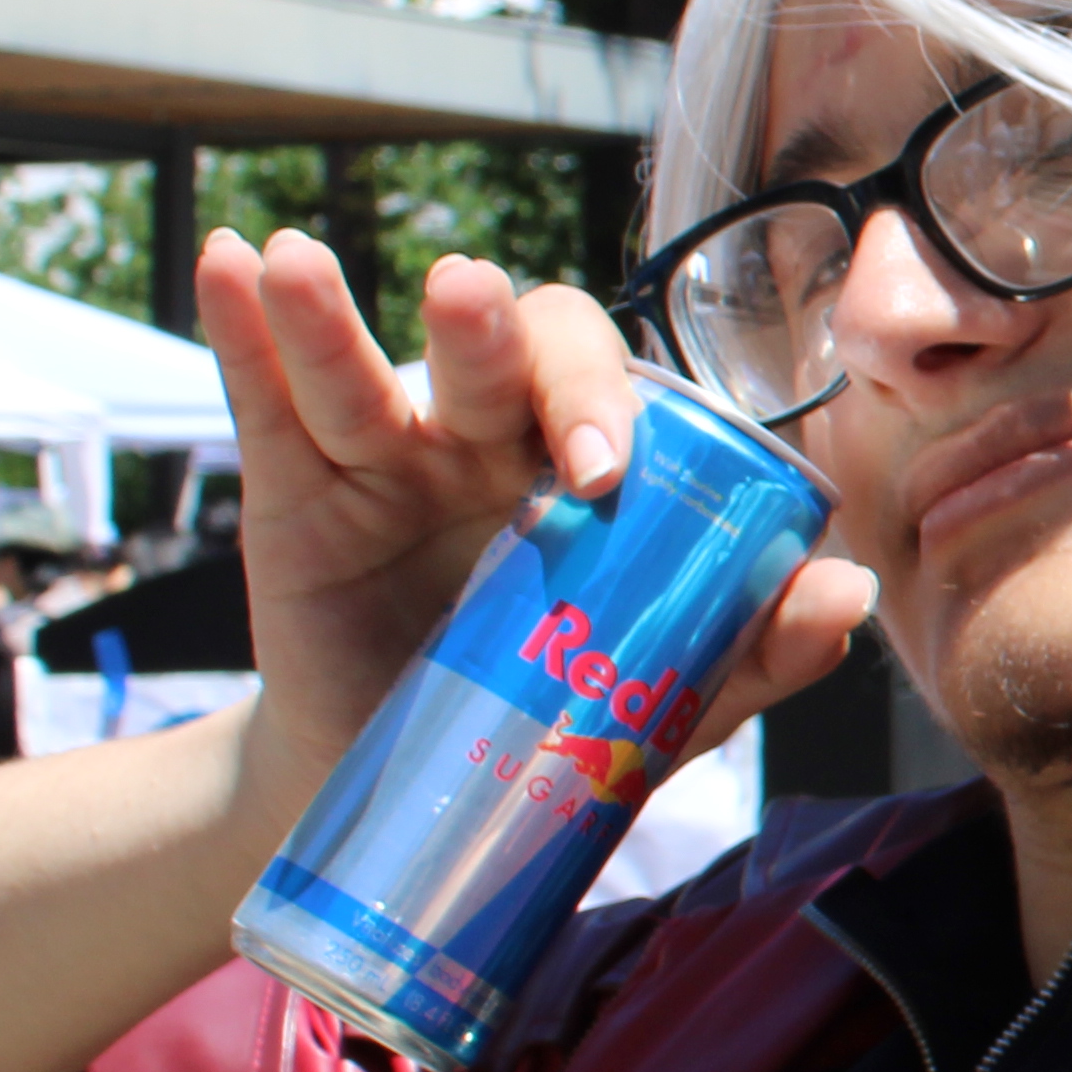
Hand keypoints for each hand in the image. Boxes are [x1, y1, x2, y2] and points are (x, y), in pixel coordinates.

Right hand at [197, 231, 872, 791]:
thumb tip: (847, 592)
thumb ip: (749, 648)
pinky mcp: (291, 492)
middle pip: (492, 356)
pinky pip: (266, 404)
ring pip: (362, 371)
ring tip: (297, 265)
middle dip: (488, 339)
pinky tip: (223, 263)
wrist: (419, 807)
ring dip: (330, 315)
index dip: (599, 402)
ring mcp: (385, 456)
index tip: (600, 470)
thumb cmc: (549, 727)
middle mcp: (486, 438)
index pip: (600, 386)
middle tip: (477, 318)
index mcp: (582, 465)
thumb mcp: (653, 703)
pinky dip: (241, 332)